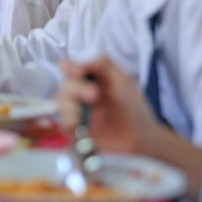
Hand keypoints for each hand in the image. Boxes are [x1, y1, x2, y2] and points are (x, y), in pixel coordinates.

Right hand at [57, 57, 201, 200]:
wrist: (141, 141)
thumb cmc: (135, 111)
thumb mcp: (124, 81)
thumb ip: (105, 66)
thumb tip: (80, 60)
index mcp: (92, 80)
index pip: (72, 68)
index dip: (70, 67)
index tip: (77, 71)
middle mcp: (81, 95)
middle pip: (65, 84)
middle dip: (76, 88)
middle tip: (94, 95)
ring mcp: (77, 113)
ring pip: (60, 101)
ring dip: (71, 105)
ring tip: (87, 112)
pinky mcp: (74, 131)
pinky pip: (62, 122)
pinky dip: (68, 121)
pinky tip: (79, 125)